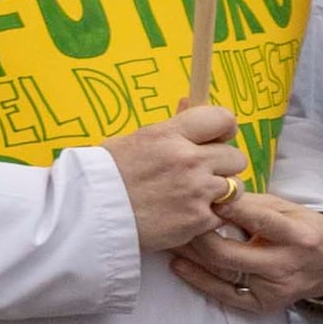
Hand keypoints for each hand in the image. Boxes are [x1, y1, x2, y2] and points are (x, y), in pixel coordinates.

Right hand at [96, 99, 247, 252]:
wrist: (87, 215)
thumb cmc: (105, 176)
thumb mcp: (133, 140)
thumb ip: (168, 129)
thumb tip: (187, 103)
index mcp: (169, 135)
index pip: (222, 119)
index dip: (224, 130)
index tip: (216, 139)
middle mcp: (188, 160)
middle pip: (235, 157)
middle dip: (222, 166)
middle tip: (201, 175)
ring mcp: (195, 191)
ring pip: (234, 188)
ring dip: (218, 194)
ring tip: (192, 198)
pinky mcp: (197, 220)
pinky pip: (220, 215)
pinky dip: (207, 218)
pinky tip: (184, 216)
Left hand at [170, 187, 322, 313]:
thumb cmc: (306, 229)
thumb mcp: (287, 209)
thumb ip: (251, 205)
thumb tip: (212, 195)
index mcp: (298, 235)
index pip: (261, 221)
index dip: (231, 209)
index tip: (208, 196)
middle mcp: (285, 265)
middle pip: (227, 253)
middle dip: (196, 235)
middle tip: (173, 218)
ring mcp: (273, 289)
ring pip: (220, 272)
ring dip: (190, 254)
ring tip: (167, 236)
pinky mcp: (263, 305)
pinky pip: (223, 294)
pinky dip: (197, 279)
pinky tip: (178, 264)